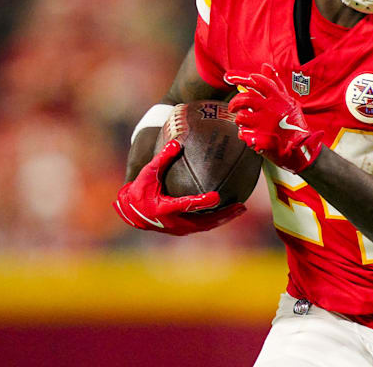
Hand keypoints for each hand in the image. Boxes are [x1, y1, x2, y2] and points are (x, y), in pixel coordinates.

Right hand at [114, 139, 245, 234]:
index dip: (201, 202)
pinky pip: (203, 225)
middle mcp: (174, 223)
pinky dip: (217, 218)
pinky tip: (230, 209)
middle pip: (203, 222)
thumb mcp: (148, 173)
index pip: (185, 205)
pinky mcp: (183, 229)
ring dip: (224, 218)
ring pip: (206, 226)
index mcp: (164, 209)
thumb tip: (176, 142)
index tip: (217, 196)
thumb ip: (161, 158)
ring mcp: (179, 228)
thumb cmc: (140, 189)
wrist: (132, 211)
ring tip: (241, 208)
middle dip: (223, 215)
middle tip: (241, 205)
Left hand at [225, 63, 323, 173]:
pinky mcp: (260, 139)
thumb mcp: (288, 101)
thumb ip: (275, 84)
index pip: (259, 82)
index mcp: (278, 98)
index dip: (242, 78)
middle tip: (232, 107)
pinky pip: (242, 134)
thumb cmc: (294, 123)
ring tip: (244, 123)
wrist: (301, 149)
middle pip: (245, 98)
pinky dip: (243, 134)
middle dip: (234, 102)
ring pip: (241, 117)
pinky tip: (249, 135)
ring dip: (239, 120)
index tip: (230, 78)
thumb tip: (265, 66)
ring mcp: (265, 125)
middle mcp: (271, 109)